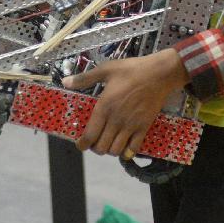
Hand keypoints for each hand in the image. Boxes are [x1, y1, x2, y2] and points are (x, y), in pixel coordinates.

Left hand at [62, 50, 188, 157]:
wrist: (158, 74)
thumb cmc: (131, 70)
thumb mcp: (106, 69)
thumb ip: (85, 78)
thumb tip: (65, 82)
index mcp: (104, 107)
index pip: (90, 135)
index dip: (82, 145)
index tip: (80, 145)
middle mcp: (116, 120)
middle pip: (102, 147)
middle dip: (95, 148)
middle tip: (94, 141)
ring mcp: (131, 126)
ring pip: (116, 150)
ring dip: (109, 150)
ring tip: (108, 142)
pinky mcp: (144, 127)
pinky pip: (133, 149)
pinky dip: (126, 152)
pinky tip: (124, 147)